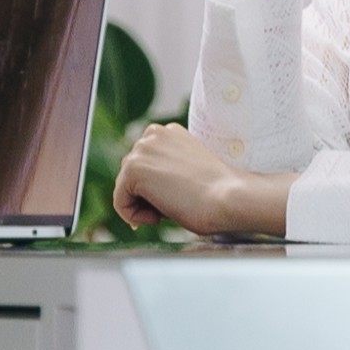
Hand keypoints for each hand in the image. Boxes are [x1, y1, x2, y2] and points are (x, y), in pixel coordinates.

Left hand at [113, 121, 287, 238]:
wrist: (229, 198)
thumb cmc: (218, 193)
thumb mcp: (188, 173)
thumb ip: (166, 172)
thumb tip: (145, 190)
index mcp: (169, 132)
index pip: (146, 166)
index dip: (157, 190)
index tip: (176, 199)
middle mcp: (152, 134)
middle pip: (132, 177)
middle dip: (148, 197)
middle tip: (175, 206)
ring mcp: (141, 149)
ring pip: (125, 189)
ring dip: (144, 206)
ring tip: (170, 209)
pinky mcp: (133, 168)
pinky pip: (120, 202)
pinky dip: (134, 216)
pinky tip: (158, 217)